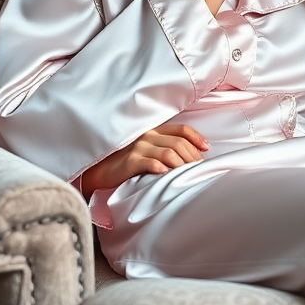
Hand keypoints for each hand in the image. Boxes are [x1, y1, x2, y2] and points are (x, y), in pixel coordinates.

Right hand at [80, 123, 208, 196]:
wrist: (99, 170)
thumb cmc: (126, 161)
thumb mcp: (148, 150)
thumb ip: (165, 148)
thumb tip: (190, 157)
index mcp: (154, 130)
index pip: (181, 129)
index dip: (196, 138)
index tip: (206, 149)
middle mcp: (148, 135)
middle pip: (179, 143)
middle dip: (193, 156)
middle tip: (199, 169)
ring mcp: (138, 147)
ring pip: (169, 152)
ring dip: (182, 164)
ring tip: (188, 174)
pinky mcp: (129, 161)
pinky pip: (149, 162)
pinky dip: (160, 167)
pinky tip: (166, 173)